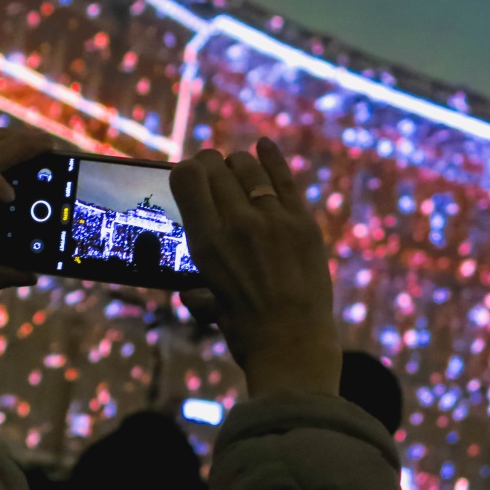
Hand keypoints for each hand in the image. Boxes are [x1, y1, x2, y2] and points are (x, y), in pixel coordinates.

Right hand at [170, 138, 339, 397]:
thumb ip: (196, 292)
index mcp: (206, 241)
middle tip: (211, 171)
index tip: (189, 177)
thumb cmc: (244, 331)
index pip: (188, 178)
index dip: (186, 172)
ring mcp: (273, 219)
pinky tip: (264, 145)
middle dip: (209, 165)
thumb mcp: (207, 307)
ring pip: (248, 168)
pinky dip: (272, 158)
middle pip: (216, 167)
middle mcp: (237, 222)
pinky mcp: (303, 223)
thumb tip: (190, 292)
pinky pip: (285, 179)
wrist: (293, 344)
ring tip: (237, 168)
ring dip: (238, 164)